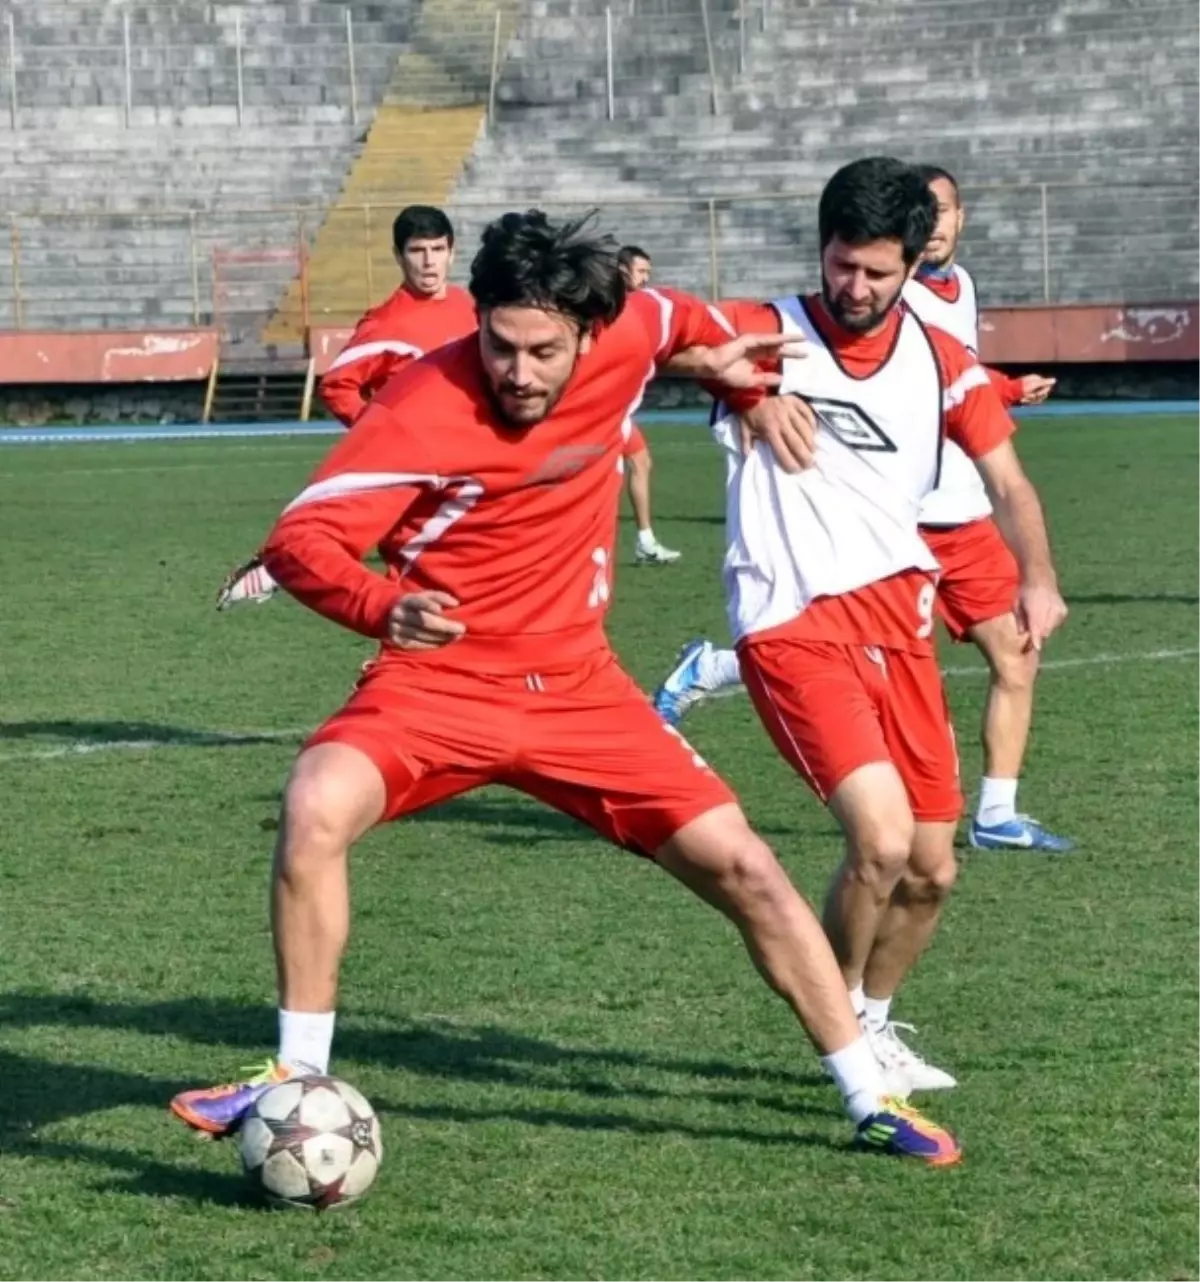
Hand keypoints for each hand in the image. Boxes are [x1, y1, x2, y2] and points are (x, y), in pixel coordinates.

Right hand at [387, 591, 465, 649]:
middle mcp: (400, 614)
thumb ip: (440, 597)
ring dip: (443, 637)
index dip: (428, 605)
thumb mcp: (424, 596)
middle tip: (462, 629)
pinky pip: (419, 645)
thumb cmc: (416, 605)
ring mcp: (396, 628)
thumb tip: (455, 604)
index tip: (440, 610)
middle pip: (424, 622)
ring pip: (423, 635)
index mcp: (407, 600)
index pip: (418, 601)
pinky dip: (434, 644)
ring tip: (457, 636)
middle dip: (445, 626)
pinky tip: (445, 642)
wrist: (389, 615)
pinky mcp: (398, 641)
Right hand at [670, 332, 806, 388]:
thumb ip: (765, 379)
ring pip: (774, 341)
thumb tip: (781, 379)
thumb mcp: (749, 381)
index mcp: (754, 359)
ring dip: (788, 340)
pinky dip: (777, 338)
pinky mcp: (749, 340)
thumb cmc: (726, 374)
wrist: (712, 367)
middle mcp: (755, 350)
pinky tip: (788, 338)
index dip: (786, 357)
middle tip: (806, 352)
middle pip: (777, 349)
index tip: (799, 358)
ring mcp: (752, 344)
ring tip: (803, 339)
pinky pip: (766, 339)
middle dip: (791, 350)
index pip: (773, 357)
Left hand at [738, 395, 817, 471]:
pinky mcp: (796, 401)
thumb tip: (749, 458)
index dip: (790, 463)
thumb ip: (746, 444)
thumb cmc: (749, 412)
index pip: (782, 451)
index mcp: (769, 430)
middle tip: (810, 465)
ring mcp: (790, 409)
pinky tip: (814, 433)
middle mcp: (781, 421)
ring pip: (805, 429)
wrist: (752, 390)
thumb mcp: (744, 429)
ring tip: (813, 452)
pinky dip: (812, 425)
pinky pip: (808, 414)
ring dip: (811, 443)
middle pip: (797, 443)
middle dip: (805, 457)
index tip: (796, 471)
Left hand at [1013, 581, 1066, 651]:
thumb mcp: (1016, 605)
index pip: (1037, 628)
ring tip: (1037, 616)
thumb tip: (1022, 633)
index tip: (1037, 648)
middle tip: (1030, 631)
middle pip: (1044, 632)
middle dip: (1037, 635)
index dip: (1037, 639)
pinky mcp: (1064, 612)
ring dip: (1043, 628)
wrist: (1040, 577)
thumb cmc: (1024, 592)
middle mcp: (1050, 611)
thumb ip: (1019, 620)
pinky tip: (1045, 613)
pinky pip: (1056, 624)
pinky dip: (1050, 623)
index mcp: (1035, 610)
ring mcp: (1059, 611)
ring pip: (1050, 629)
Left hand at [1018, 374, 1055, 404]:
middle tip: (1028, 396)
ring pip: (1037, 398)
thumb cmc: (1021, 387)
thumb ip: (1044, 382)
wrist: (1009, 392)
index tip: (1036, 393)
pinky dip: (1027, 401)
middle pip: (1042, 394)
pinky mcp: (1027, 395)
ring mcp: (1031, 389)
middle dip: (1036, 396)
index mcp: (1037, 379)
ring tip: (1024, 398)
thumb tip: (1054, 380)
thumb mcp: (1034, 384)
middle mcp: (1035, 384)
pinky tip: (1022, 400)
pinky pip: (1032, 400)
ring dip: (1030, 399)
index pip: (1047, 387)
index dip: (1043, 392)